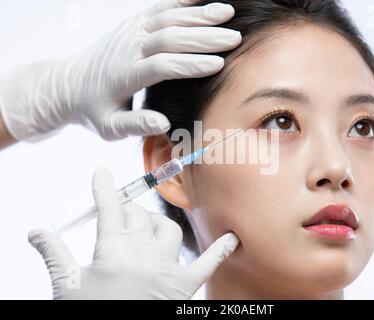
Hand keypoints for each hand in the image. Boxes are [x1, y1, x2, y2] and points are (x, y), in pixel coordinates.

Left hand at [0, 0, 240, 141]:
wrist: (70, 83)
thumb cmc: (95, 109)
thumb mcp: (109, 127)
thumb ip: (135, 125)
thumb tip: (163, 124)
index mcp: (125, 77)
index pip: (162, 66)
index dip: (190, 64)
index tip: (219, 64)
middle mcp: (129, 50)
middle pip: (169, 38)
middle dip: (204, 37)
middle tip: (234, 38)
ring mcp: (130, 32)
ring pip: (167, 18)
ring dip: (198, 14)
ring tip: (228, 12)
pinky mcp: (132, 23)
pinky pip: (159, 7)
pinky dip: (182, 1)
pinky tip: (204, 0)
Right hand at [28, 167, 239, 298]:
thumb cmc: (89, 313)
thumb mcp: (66, 286)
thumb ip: (54, 254)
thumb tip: (35, 231)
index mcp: (111, 252)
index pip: (108, 209)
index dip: (104, 188)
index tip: (103, 173)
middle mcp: (141, 256)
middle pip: (137, 216)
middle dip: (126, 212)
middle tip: (118, 221)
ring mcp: (165, 270)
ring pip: (167, 230)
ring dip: (155, 225)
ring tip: (144, 232)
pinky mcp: (184, 287)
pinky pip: (207, 263)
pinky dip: (220, 249)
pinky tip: (233, 237)